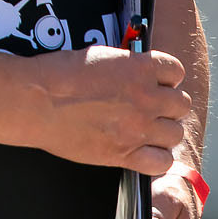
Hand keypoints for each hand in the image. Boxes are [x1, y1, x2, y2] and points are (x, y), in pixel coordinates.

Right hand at [27, 45, 192, 171]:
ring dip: (164, 133)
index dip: (167, 79)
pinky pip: (162, 162)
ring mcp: (138, 127)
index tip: (157, 84)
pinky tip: (143, 153)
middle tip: (152, 110)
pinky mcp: (125, 153)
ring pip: (176, 134)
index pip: (176, 72)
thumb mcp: (100, 56)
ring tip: (146, 132)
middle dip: (168, 107)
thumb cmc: (59, 75)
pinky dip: (157, 159)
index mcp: (139, 67)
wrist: (36, 102)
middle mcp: (145, 97)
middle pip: (181, 105)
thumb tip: (138, 73)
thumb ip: (127, 66)